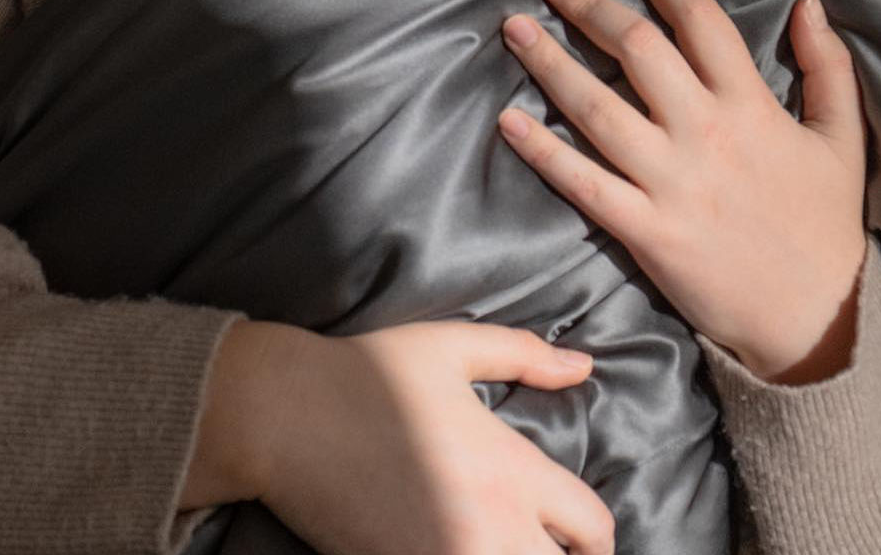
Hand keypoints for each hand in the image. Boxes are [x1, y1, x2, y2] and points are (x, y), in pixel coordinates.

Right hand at [184, 318, 614, 554]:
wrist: (283, 413)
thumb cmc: (364, 371)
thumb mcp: (448, 347)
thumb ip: (523, 353)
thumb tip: (584, 367)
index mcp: (512, 466)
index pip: (594, 528)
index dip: (596, 542)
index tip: (578, 542)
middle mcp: (493, 522)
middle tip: (537, 548)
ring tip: (496, 548)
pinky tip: (454, 552)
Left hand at [496, 0, 867, 383]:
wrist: (818, 320)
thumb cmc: (826, 226)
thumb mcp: (843, 139)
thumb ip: (829, 67)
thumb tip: (812, 1)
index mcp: (751, 106)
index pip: (699, 21)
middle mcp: (705, 133)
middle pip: (637, 51)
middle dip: (589, 6)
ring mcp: (671, 182)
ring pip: (597, 107)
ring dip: (550, 63)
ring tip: (514, 28)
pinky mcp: (645, 230)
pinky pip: (582, 182)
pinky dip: (542, 150)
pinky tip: (508, 119)